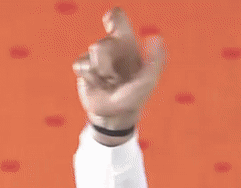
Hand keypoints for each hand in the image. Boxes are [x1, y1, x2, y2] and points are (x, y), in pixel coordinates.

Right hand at [72, 7, 165, 144]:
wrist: (115, 115)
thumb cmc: (134, 97)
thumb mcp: (147, 80)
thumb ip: (155, 60)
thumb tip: (157, 37)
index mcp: (126, 44)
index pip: (117, 18)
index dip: (114, 18)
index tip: (112, 25)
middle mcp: (110, 48)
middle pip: (104, 39)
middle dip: (107, 52)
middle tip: (111, 69)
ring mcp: (96, 57)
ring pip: (96, 52)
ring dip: (105, 70)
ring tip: (110, 82)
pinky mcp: (83, 68)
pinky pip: (83, 65)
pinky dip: (92, 78)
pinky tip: (98, 84)